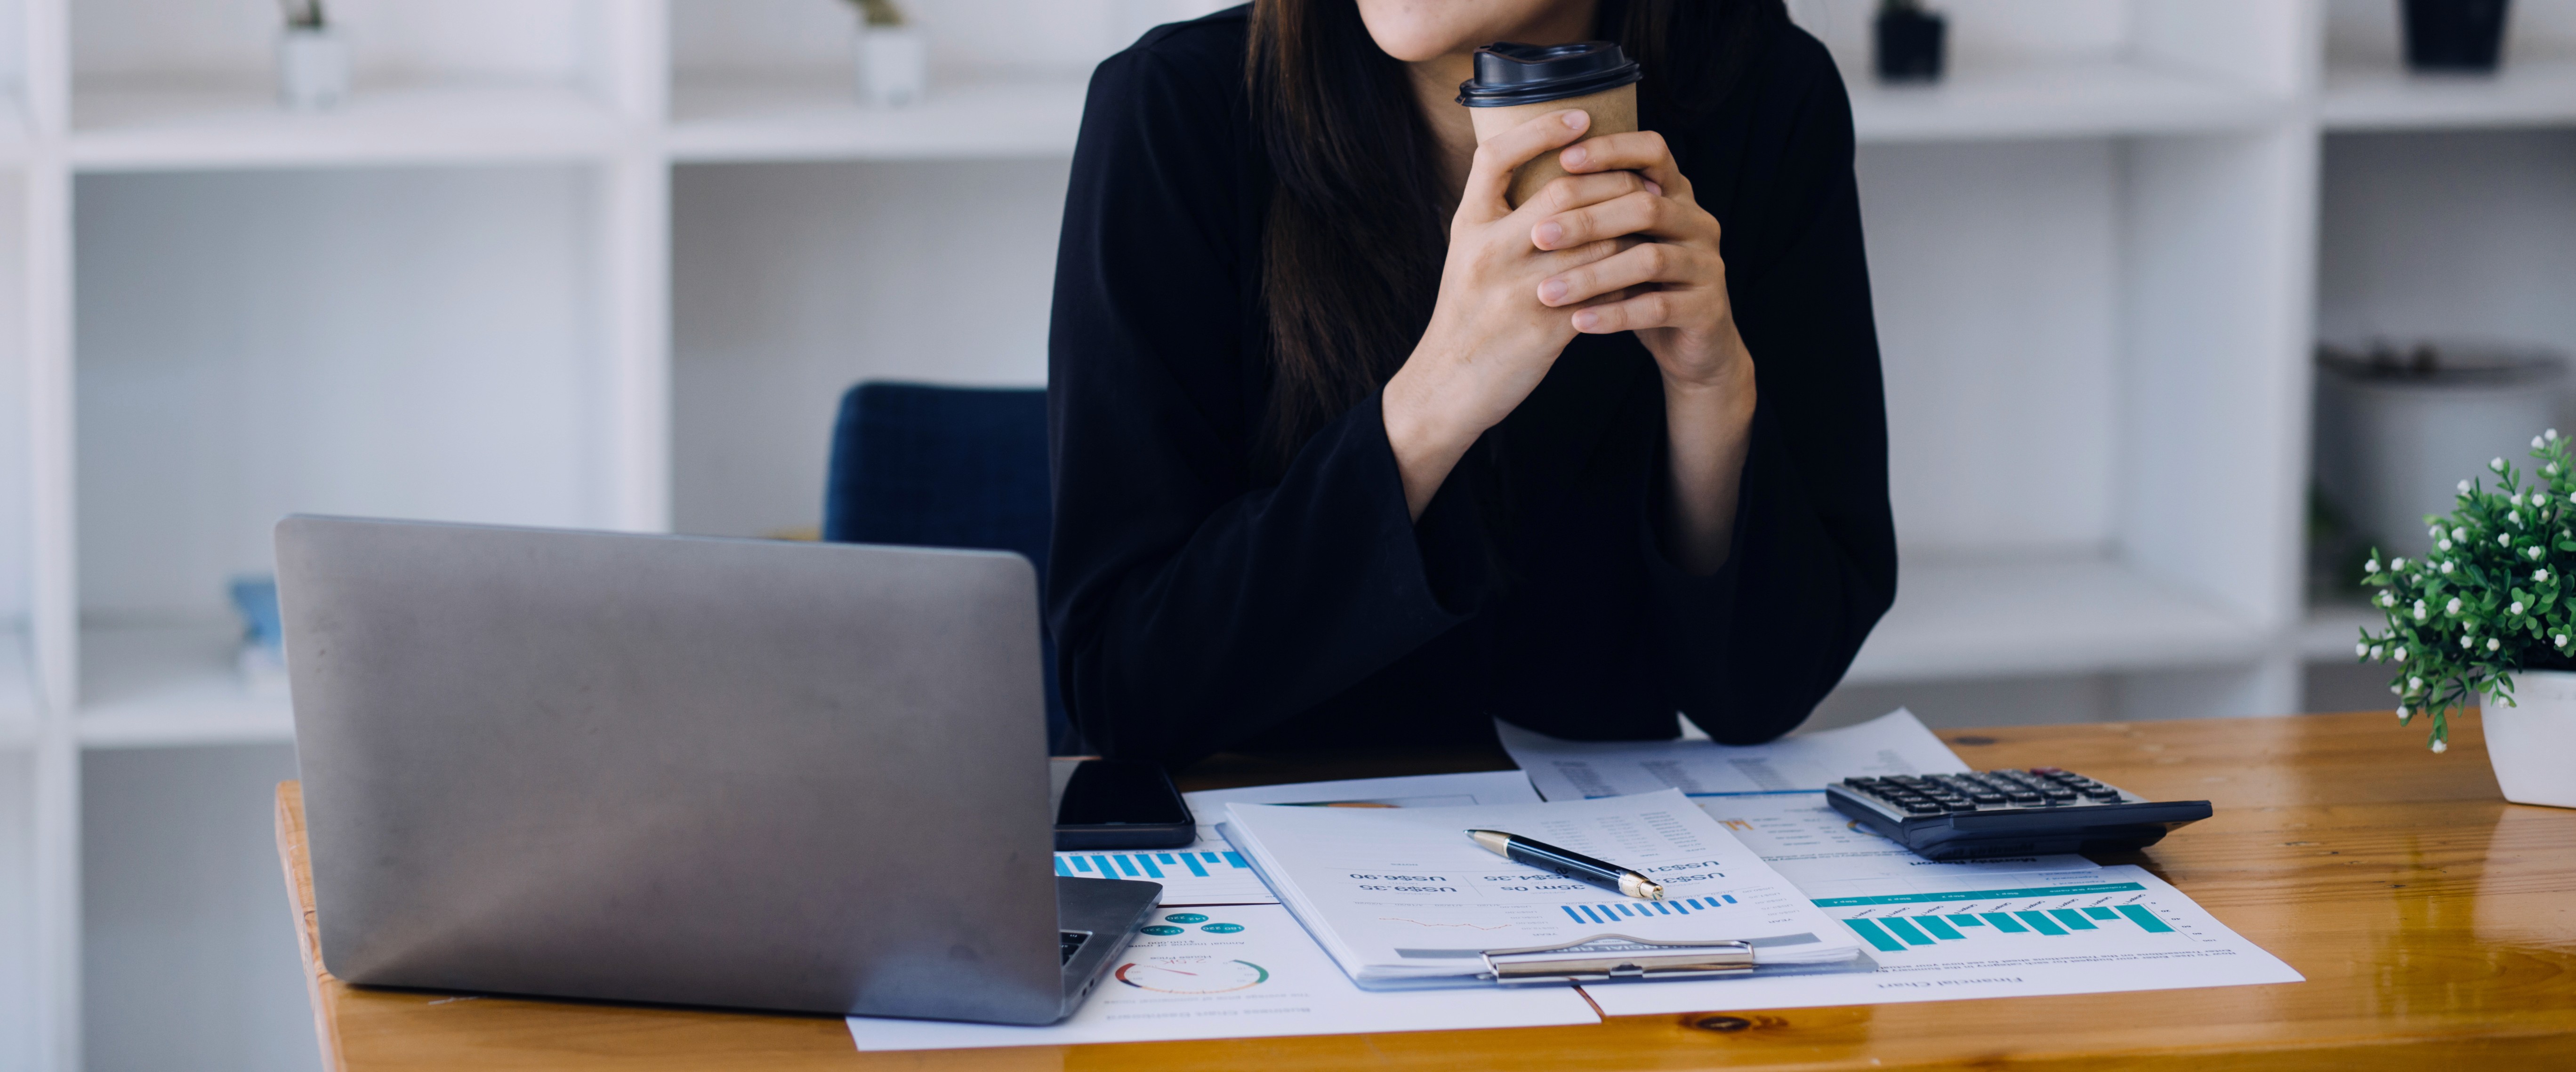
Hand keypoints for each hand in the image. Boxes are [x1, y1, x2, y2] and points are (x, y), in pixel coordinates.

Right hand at [1382, 109, 1633, 516]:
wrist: (1447, 386)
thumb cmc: (1466, 315)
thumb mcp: (1467, 255)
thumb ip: (1500, 217)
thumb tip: (1555, 176)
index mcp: (1469, 227)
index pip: (1498, 156)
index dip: (1541, 130)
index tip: (1582, 117)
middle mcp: (1489, 253)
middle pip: (1563, 193)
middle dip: (1611, 182)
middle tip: (1640, 179)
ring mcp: (1518, 292)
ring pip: (1594, 241)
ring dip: (1628, 228)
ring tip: (1650, 220)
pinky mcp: (1545, 331)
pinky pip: (1602, 290)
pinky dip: (1625, 276)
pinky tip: (1640, 270)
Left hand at [1529, 131, 1748, 392]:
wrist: (1690, 342)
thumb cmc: (1641, 283)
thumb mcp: (1622, 240)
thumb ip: (1599, 211)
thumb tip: (1534, 185)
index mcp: (1677, 195)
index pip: (1653, 152)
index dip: (1612, 150)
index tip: (1563, 159)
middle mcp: (1698, 222)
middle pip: (1645, 206)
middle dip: (1587, 219)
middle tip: (1537, 235)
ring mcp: (1708, 265)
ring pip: (1650, 259)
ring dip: (1593, 275)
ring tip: (1546, 292)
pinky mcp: (1707, 308)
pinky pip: (1657, 308)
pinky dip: (1614, 315)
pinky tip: (1577, 321)